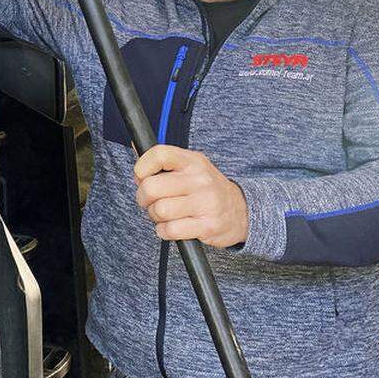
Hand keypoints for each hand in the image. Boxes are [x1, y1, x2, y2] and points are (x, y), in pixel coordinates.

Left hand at [133, 145, 248, 247]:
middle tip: (150, 201)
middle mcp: (200, 179)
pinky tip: (171, 227)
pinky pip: (170, 230)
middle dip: (143, 198)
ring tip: (164, 214)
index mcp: (193, 161)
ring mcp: (206, 203)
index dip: (142, 167)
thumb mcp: (190, 168)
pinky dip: (164, 231)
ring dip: (155, 216)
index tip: (141, 176)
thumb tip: (136, 146)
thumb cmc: (206, 189)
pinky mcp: (207, 226)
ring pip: (159, 210)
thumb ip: (163, 161)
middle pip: (152, 187)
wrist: (242, 211)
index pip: (160, 154)